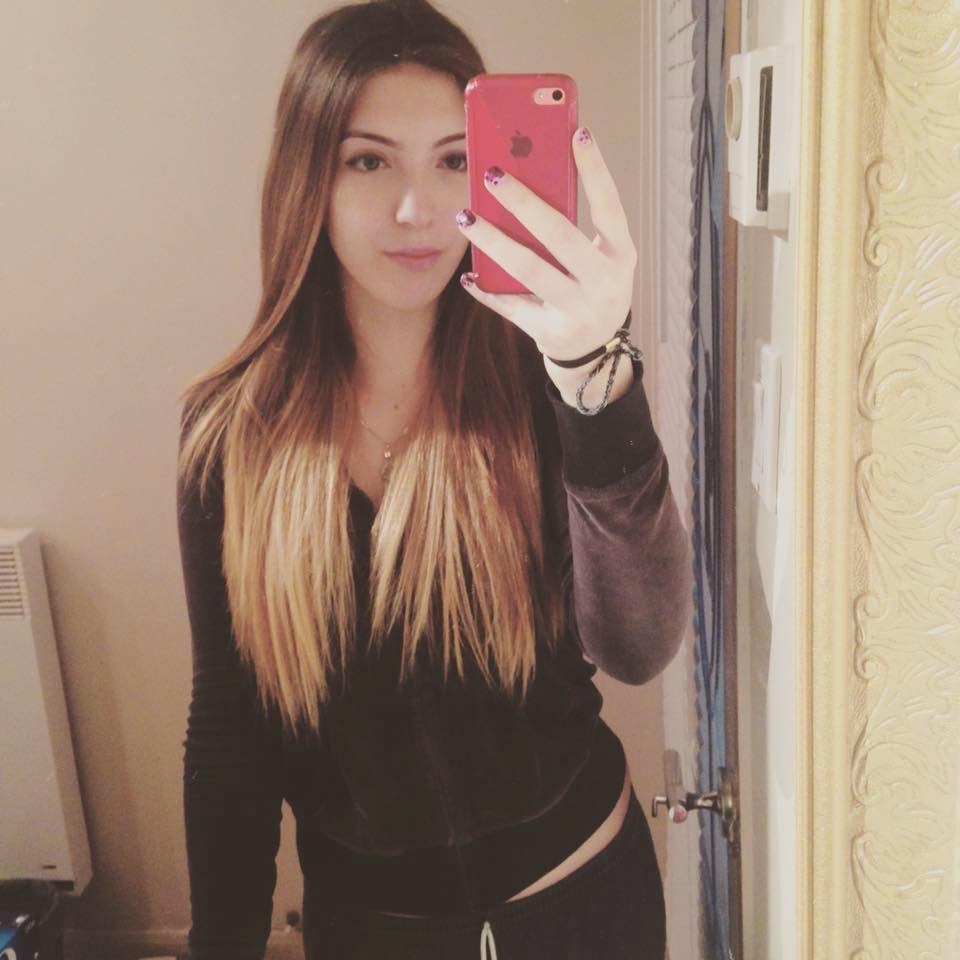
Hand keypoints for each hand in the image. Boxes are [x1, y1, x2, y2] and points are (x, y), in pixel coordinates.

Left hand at [454, 126, 637, 386]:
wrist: (595, 352)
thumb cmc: (592, 287)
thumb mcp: (600, 257)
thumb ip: (575, 225)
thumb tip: (531, 177)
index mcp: (620, 255)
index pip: (610, 207)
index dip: (596, 171)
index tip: (578, 133)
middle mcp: (603, 283)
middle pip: (559, 236)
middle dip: (524, 203)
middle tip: (492, 173)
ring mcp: (576, 310)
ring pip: (528, 270)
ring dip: (493, 241)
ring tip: (465, 216)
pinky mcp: (549, 332)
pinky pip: (511, 305)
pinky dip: (486, 289)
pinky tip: (468, 273)